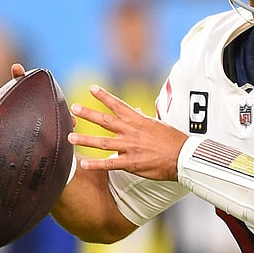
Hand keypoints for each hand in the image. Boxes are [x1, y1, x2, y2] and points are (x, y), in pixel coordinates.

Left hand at [68, 84, 187, 181]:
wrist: (183, 157)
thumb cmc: (174, 141)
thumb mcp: (158, 124)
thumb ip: (143, 118)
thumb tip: (136, 111)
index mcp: (139, 120)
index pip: (118, 105)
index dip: (104, 96)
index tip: (92, 88)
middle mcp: (131, 132)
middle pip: (105, 121)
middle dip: (88, 114)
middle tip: (73, 108)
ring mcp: (129, 148)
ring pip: (102, 142)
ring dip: (85, 140)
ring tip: (70, 137)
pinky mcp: (131, 163)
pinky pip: (109, 164)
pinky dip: (95, 164)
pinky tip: (83, 164)